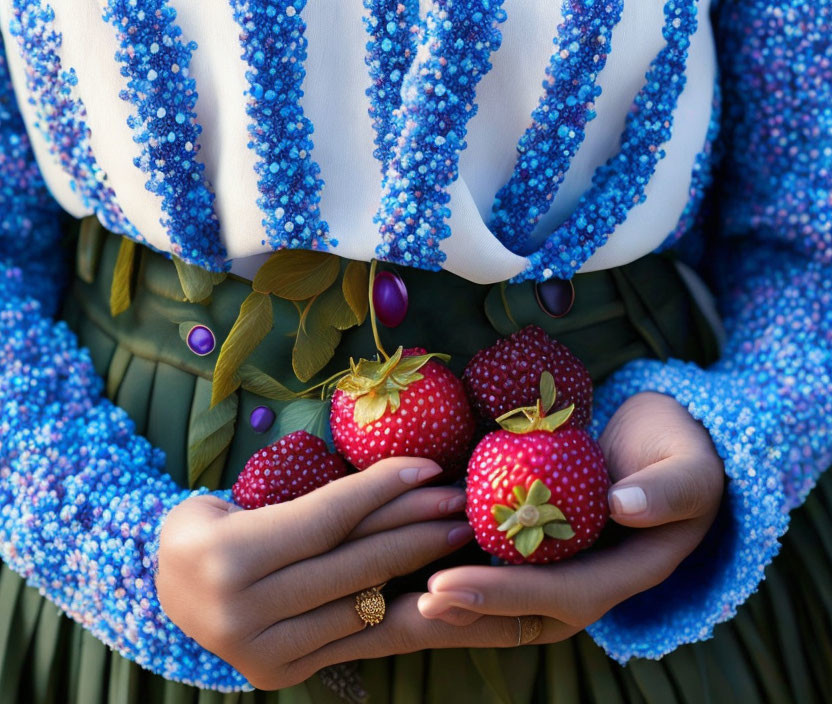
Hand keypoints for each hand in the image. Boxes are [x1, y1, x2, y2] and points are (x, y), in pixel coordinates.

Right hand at [155, 457, 471, 689]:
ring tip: (453, 537)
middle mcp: (241, 612)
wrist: (164, 589)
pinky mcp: (278, 674)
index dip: (381, 489)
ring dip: (417, 570)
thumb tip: (394, 486)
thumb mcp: (233, 501)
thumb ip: (304, 508)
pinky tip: (434, 587)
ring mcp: (261, 653)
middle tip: (462, 505)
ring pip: (361, 603)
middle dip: (417, 528)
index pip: (324, 518)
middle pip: (352, 563)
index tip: (430, 466)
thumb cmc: (208, 528)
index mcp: (225, 557)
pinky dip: (397, 609)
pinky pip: (354, 638)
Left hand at [285, 392, 725, 666]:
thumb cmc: (679, 457)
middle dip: (450, 617)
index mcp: (620, 575)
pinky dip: (443, 569)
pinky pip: (483, 570)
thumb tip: (627, 506)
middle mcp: (579, 586)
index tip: (443, 586)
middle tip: (388, 609)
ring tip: (378, 601)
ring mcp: (551, 572)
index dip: (499, 595)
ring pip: (490, 604)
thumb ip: (668, 491)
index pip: (556, 596)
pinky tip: (396, 561)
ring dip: (438, 606)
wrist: (661, 449)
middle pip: (510, 617)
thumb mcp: (689, 471)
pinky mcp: (529, 552)